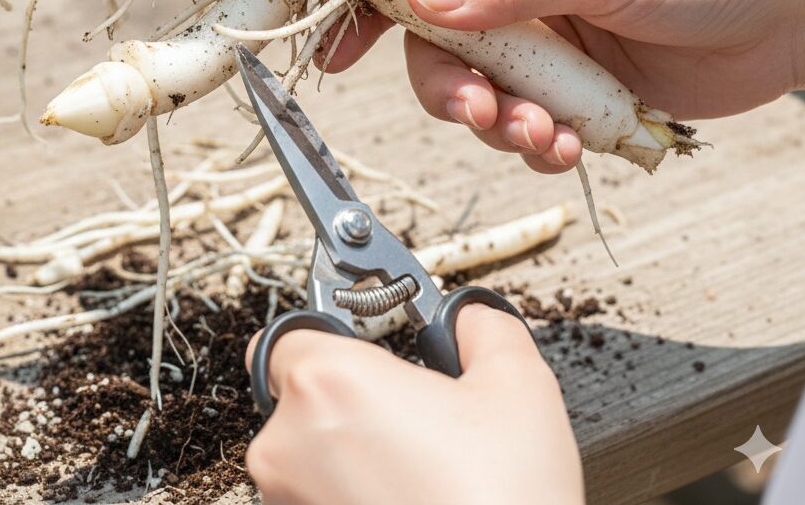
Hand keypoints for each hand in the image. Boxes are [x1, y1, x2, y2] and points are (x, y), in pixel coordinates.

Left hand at [244, 304, 583, 504]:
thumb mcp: (518, 387)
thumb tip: (470, 317)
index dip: (334, 332)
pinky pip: (314, 499)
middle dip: (351, 395)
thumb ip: (483, 327)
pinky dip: (349, 494)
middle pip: (298, 393)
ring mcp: (288, 503)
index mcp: (328, 382)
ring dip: (349, 450)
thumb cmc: (502, 504)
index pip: (292, 332)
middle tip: (412, 411)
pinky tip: (407, 499)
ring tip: (419, 467)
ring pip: (307, 453)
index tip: (373, 342)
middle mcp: (286, 444)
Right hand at [321, 0, 804, 172]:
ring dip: (500, 124)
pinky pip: (529, 124)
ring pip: (481, 93)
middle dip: (450, 87)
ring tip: (547, 134)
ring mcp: (546, 40)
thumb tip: (422, 1)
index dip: (376, 3)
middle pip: (439, 43)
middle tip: (480, 112)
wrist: (793, 15)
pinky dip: (539, 143)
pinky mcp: (576, 88)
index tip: (341, 53)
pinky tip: (572, 144)